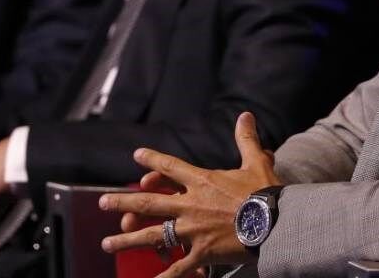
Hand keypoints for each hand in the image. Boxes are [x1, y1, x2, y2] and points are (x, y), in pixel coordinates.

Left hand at [99, 113, 281, 277]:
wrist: (275, 222)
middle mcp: (190, 204)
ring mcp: (192, 230)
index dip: (152, 160)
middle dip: (123, 202)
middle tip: (103, 202)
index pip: (170, 166)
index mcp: (202, 181)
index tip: (136, 156)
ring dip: (127, 240)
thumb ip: (246, 139)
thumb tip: (246, 115)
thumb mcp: (256, 162)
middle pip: (149, 202)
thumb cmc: (266, 192)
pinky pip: (177, 268)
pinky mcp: (201, 252)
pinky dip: (162, 276)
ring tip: (107, 244)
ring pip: (152, 235)